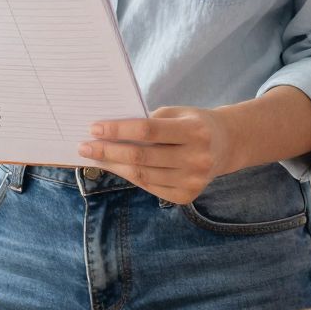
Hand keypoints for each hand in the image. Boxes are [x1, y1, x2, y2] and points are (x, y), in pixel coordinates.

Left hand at [76, 106, 230, 204]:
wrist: (226, 145)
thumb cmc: (191, 124)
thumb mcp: (176, 113)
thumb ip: (148, 121)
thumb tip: (108, 132)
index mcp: (195, 131)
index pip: (148, 130)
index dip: (118, 130)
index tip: (94, 128)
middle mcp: (197, 158)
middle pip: (142, 156)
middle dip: (108, 150)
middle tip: (85, 146)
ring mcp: (193, 181)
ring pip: (142, 175)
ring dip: (113, 165)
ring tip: (95, 156)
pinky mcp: (187, 196)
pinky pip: (149, 187)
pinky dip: (129, 176)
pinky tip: (115, 167)